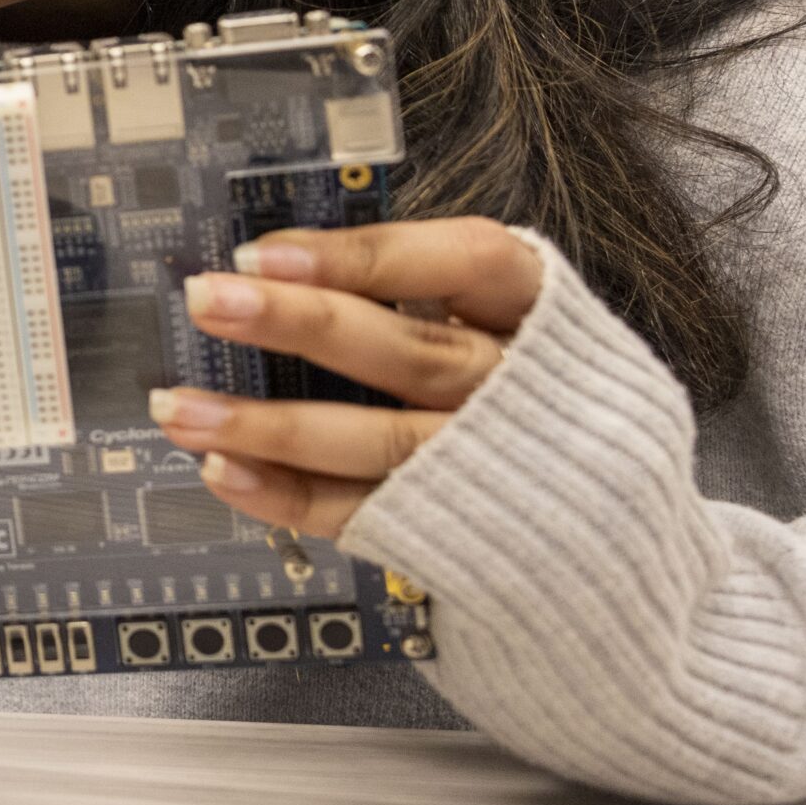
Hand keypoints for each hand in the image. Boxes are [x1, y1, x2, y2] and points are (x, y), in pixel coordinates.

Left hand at [151, 217, 543, 538]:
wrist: (626, 552)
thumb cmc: (543, 410)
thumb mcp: (521, 333)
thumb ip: (429, 297)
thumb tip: (284, 267)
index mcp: (550, 320)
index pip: (466, 262)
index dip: (364, 256)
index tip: (264, 252)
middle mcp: (525, 396)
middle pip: (407, 352)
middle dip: (296, 323)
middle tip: (205, 300)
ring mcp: (495, 474)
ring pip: (375, 441)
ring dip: (266, 424)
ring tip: (179, 406)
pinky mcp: (459, 538)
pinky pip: (363, 515)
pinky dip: (287, 496)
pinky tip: (223, 471)